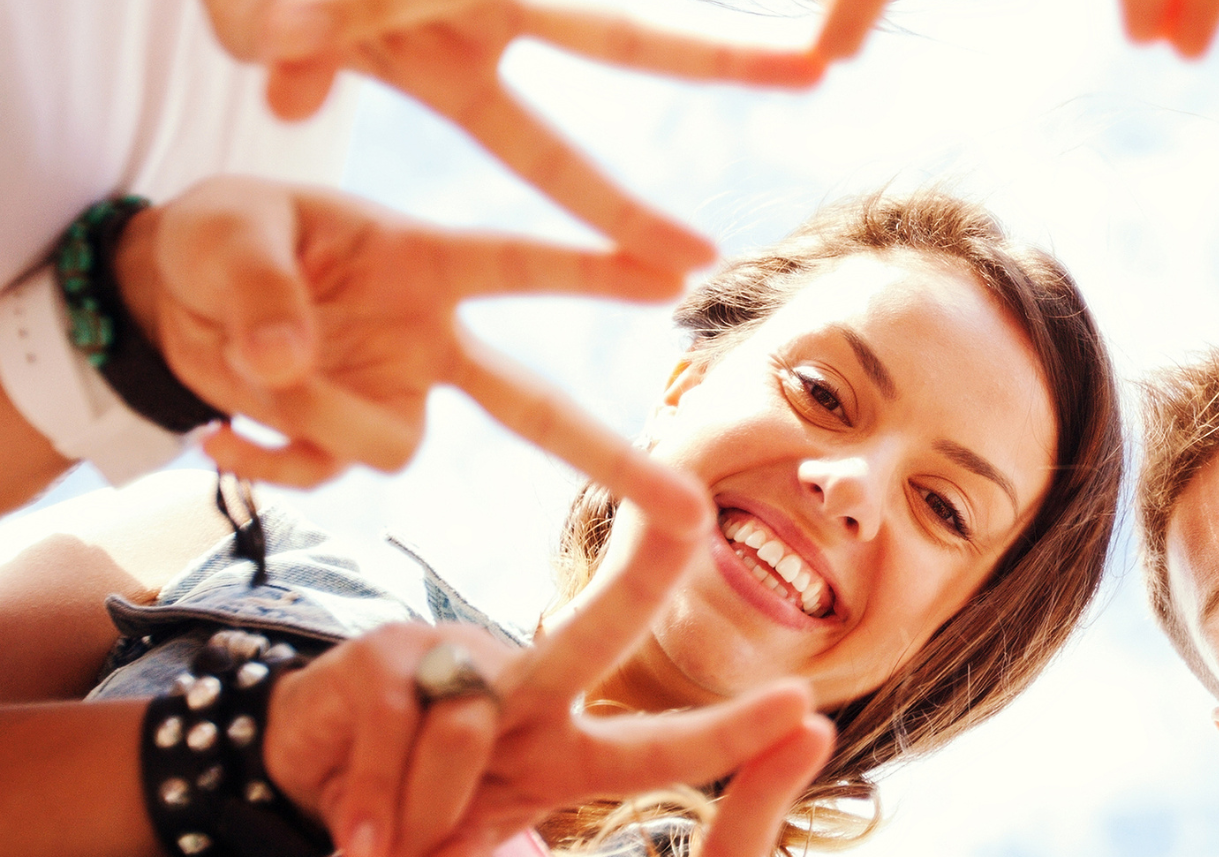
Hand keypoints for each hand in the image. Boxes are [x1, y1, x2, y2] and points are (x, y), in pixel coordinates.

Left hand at [114, 176, 682, 504]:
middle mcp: (431, 338)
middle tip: (686, 506)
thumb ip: (259, 292)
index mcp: (420, 263)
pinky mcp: (347, 440)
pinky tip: (218, 431)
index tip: (679, 269)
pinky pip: (326, 477)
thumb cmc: (222, 236)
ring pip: (396, 449)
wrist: (168, 293)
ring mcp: (396, 396)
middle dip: (609, 456)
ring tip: (246, 367)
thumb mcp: (225, 236)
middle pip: (535, 406)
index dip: (595, 266)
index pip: (517, 265)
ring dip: (317, 423)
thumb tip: (284, 367)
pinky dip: (265, 461)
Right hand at [130, 0, 820, 272]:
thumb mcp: (260, 31)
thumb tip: (288, 93)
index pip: (549, 154)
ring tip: (265, 13)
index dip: (613, 213)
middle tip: (817, 72)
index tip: (696, 262)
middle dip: (714, 56)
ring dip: (350, 0)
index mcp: (458, 65)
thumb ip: (287, 63)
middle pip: (619, 33)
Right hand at [267, 619, 828, 856]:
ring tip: (390, 838)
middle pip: (597, 632)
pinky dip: (375, 804)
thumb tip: (483, 838)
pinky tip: (355, 824)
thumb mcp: (471, 840)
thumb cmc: (403, 815)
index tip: (804, 710)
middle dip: (645, 573)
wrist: (292, 788)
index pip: (658, 743)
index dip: (730, 732)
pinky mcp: (383, 658)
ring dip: (428, 807)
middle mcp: (524, 690)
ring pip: (471, 723)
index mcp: (562, 745)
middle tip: (690, 517)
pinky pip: (398, 738)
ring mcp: (454, 662)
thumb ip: (492, 832)